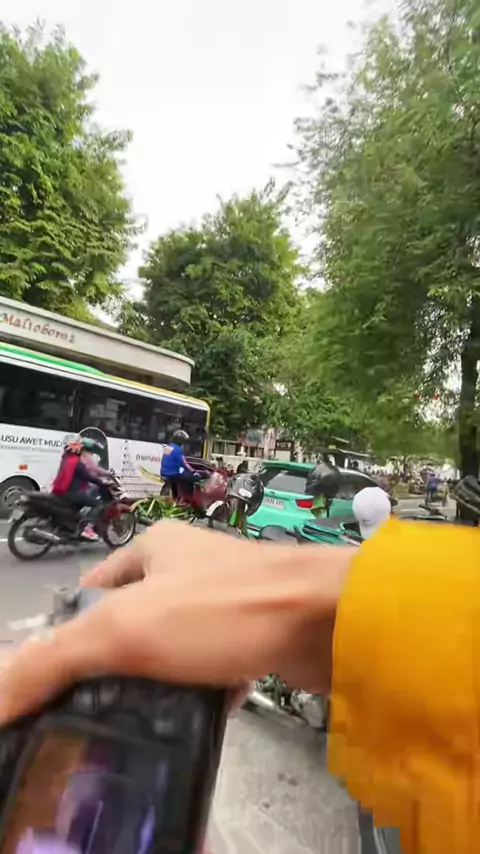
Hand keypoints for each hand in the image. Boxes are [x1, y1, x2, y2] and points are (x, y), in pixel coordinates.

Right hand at [0, 522, 351, 723]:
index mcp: (155, 547)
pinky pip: (218, 665)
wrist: (330, 619)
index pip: (94, 587)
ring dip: (162, 681)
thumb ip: (56, 659)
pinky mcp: (260, 633)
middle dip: (117, 662)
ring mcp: (230, 599)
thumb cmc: (222, 609)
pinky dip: (205, 691)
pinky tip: (198, 719)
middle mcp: (192, 566)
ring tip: (140, 723)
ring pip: (178, 646)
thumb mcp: (126, 630)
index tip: (59, 676)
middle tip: (96, 710)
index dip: (72, 629)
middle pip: (136, 618)